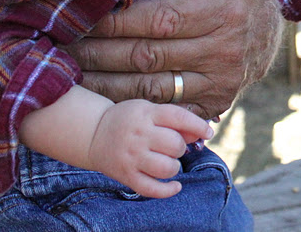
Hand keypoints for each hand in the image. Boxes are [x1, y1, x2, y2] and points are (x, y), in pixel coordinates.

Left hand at [65, 0, 282, 118]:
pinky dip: (128, 107)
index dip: (118, 21)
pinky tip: (98, 99)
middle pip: (148, 56)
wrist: (272, 37)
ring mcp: (217, 82)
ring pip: (150, 88)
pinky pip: (164, 109)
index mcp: (224, 11)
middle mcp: (222, 50)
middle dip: (99, 52)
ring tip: (68, 73)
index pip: (161, 18)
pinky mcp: (213, 104)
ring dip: (104, 84)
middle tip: (61, 46)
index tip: (82, 16)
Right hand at [88, 100, 212, 198]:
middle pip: (175, 145)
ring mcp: (131, 157)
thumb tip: (202, 134)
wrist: (93, 132)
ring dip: (175, 167)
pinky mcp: (125, 175)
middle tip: (173, 147)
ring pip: (167, 168)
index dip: (198, 126)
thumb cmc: (130, 119)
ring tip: (168, 162)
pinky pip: (151, 189)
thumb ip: (175, 120)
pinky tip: (175, 186)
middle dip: (181, 147)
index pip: (179, 118)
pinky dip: (167, 190)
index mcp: (147, 114)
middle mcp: (139, 135)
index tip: (208, 132)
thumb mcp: (150, 110)